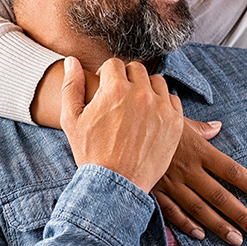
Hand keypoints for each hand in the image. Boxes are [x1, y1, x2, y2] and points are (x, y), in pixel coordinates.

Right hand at [60, 57, 182, 192]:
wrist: (115, 184)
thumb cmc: (90, 153)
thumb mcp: (72, 119)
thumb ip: (71, 86)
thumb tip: (72, 61)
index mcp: (114, 89)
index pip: (114, 64)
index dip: (107, 75)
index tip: (106, 88)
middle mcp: (140, 94)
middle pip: (136, 69)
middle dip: (126, 79)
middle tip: (121, 98)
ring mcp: (161, 108)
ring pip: (157, 82)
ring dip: (147, 89)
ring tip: (136, 106)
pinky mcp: (175, 122)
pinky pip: (172, 100)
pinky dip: (162, 104)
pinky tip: (151, 117)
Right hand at [153, 118, 246, 245]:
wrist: (121, 127)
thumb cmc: (153, 120)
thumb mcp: (179, 119)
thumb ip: (201, 127)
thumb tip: (217, 126)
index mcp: (198, 150)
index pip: (231, 170)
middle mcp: (188, 169)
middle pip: (219, 195)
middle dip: (240, 214)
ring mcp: (171, 182)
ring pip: (199, 208)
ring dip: (219, 225)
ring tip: (236, 239)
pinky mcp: (155, 191)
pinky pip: (173, 211)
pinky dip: (186, 224)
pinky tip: (201, 234)